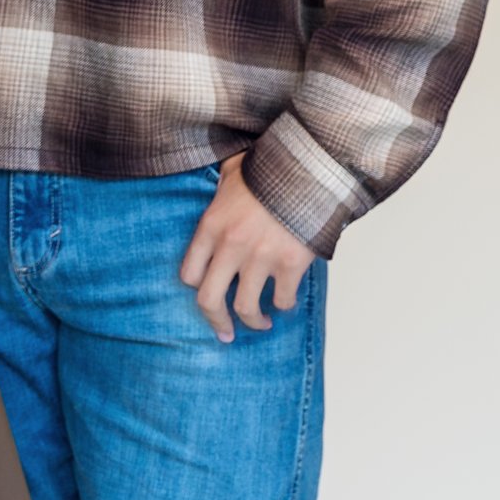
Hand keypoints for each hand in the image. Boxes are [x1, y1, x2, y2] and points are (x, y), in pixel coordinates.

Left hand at [178, 157, 317, 343]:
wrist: (311, 167)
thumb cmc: (272, 168)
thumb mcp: (233, 172)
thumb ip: (221, 190)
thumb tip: (221, 188)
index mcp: (211, 227)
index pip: (188, 273)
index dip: (197, 287)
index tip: (206, 291)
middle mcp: (231, 247)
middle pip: (208, 300)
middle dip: (215, 321)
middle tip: (224, 332)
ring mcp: (260, 258)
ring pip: (245, 307)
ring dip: (253, 321)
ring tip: (260, 324)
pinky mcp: (290, 264)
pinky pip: (281, 299)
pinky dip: (283, 306)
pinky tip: (285, 303)